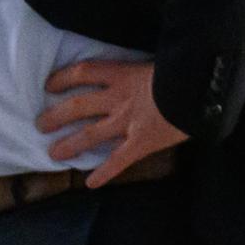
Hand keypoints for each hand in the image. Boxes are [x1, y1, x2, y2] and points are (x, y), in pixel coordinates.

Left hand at [37, 59, 187, 185]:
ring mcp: (128, 122)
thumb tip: (145, 66)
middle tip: (40, 124)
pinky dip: (104, 173)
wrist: (204, 89)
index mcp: (123, 74)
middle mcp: (118, 99)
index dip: (63, 77)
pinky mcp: (141, 143)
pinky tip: (90, 184)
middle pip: (78, 106)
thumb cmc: (186, 70)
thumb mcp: (162, 60)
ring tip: (52, 153)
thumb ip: (146, 67)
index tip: (49, 85)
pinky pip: (117, 161)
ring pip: (90, 134)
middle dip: (56, 116)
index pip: (84, 72)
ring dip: (70, 145)